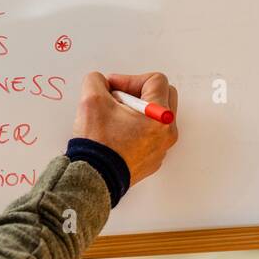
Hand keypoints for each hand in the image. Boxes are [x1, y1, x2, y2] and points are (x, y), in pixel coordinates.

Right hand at [71, 70, 178, 185]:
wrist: (94, 178)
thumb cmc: (98, 143)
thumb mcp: (91, 100)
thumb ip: (97, 81)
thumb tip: (101, 82)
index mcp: (160, 115)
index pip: (156, 80)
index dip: (130, 79)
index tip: (113, 89)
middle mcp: (167, 132)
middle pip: (163, 96)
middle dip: (139, 92)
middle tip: (117, 100)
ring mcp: (162, 147)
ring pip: (157, 116)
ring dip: (138, 111)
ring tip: (115, 118)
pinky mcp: (153, 159)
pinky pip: (151, 135)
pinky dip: (137, 129)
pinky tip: (117, 134)